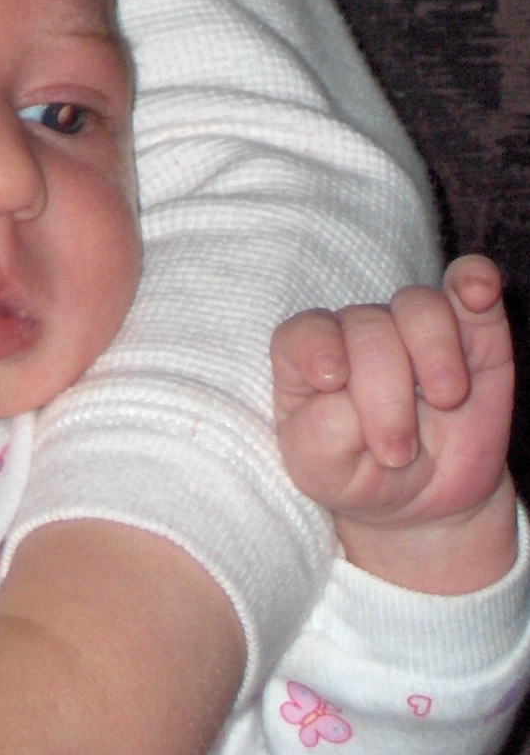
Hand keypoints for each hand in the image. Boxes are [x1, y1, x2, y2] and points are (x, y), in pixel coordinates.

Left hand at [272, 254, 517, 591]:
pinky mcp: (472, 335)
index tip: (331, 380)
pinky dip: (475, 282)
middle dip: (385, 395)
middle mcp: (361, 331)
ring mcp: (415, 329)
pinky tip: (478, 290)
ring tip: (444, 402)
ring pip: (417, 306)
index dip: (317, 347)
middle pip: (367, 329)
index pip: (307, 332)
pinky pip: (471, 289)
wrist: (426, 501)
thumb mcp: (322, 472)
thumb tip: (346, 398)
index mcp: (312, 355)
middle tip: (397, 453)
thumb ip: (322, 435)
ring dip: (433, 354)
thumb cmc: (358, 475)